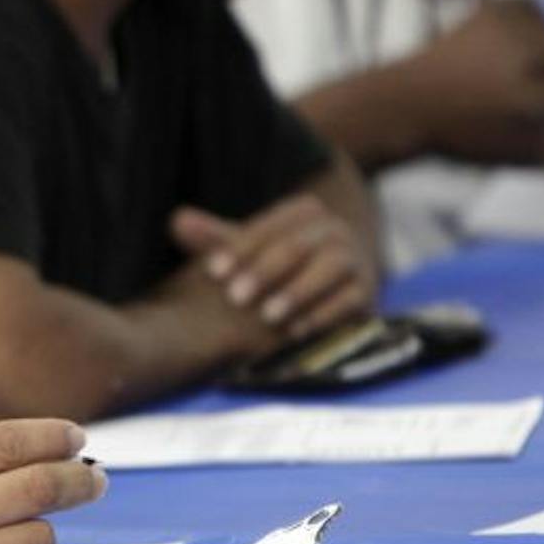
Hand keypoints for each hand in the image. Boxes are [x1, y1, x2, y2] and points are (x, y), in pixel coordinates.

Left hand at [171, 194, 374, 344]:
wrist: (338, 279)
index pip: (267, 227)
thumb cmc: (279, 262)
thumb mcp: (247, 247)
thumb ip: (213, 237)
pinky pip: (348, 300)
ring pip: (327, 270)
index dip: (238, 249)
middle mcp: (333, 229)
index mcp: (303, 211)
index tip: (212, 272)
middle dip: (264, 272)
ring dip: (296, 293)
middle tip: (235, 297)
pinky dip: (322, 315)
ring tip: (267, 316)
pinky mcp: (367, 291)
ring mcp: (354, 259)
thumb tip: (177, 220)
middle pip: (295, 247)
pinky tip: (295, 332)